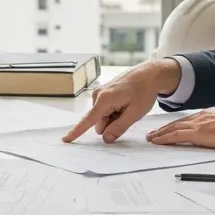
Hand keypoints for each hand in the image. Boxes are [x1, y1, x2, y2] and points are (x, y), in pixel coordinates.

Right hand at [63, 59, 181, 142]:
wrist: (149, 74)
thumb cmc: (144, 91)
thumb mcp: (135, 113)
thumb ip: (119, 127)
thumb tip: (106, 139)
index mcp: (104, 99)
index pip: (88, 120)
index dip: (76, 132)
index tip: (65, 140)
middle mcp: (97, 95)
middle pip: (99, 123)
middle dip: (111, 124)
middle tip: (128, 113)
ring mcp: (99, 93)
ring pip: (102, 118)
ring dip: (114, 118)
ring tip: (128, 106)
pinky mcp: (103, 93)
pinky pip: (105, 110)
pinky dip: (114, 111)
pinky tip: (124, 103)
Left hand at [146, 109, 214, 149]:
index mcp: (208, 115)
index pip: (187, 121)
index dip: (175, 126)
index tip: (167, 130)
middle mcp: (201, 117)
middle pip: (177, 123)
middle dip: (163, 129)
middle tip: (152, 134)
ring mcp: (198, 124)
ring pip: (173, 128)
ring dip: (160, 133)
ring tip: (151, 138)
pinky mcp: (198, 133)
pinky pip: (176, 135)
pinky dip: (165, 138)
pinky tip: (157, 141)